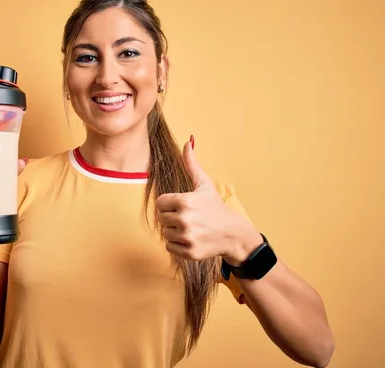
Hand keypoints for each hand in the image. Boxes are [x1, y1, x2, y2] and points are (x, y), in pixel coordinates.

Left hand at [155, 137, 260, 264]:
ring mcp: (187, 237)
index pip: (159, 203)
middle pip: (161, 218)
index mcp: (185, 201)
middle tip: (189, 218)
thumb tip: (188, 141)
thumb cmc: (215, 207)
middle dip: (172, 218)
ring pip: (165, 233)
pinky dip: (178, 245)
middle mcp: (184, 219)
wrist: (233, 234)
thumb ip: (192, 164)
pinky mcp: (189, 252)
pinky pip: (169, 247)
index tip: (182, 206)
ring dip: (174, 231)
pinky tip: (192, 239)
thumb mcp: (204, 185)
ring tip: (192, 228)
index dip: (169, 204)